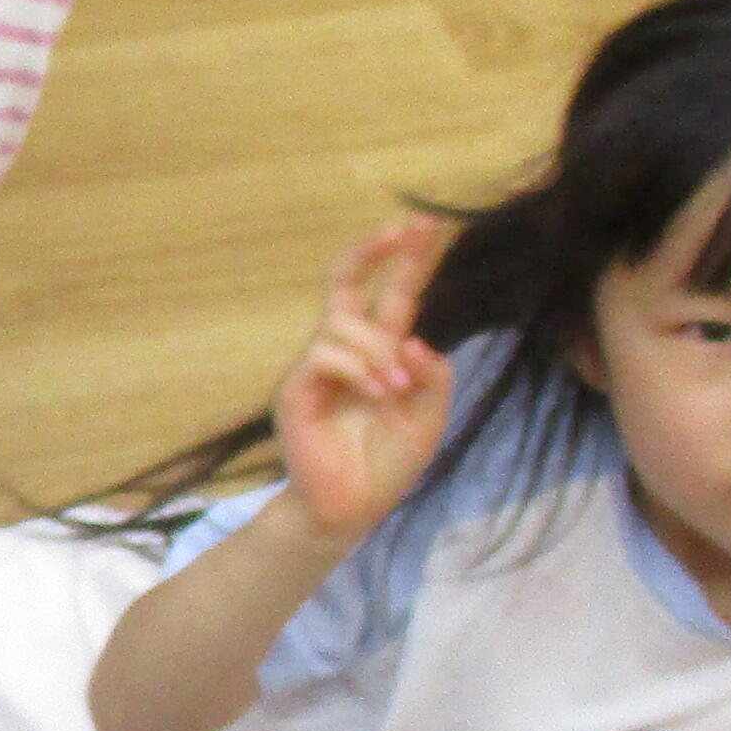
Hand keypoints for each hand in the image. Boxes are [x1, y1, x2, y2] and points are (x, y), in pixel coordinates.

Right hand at [272, 220, 455, 542]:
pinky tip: (378, 396)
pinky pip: (326, 356)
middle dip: (374, 251)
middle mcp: (345, 350)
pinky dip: (359, 371)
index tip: (427, 223)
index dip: (407, 260)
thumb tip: (412, 339)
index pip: (392, 295)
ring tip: (395, 390)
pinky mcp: (298, 387)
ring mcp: (317, 367)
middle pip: (348, 282)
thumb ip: (432, 378)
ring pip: (344, 325)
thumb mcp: (428, 418)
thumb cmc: (386, 463)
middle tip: (402, 229)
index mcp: (380, 352)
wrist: (352, 507)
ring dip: (378, 352)